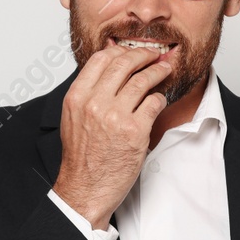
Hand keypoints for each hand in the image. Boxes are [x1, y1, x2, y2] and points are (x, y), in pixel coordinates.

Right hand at [52, 45, 174, 229]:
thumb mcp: (74, 119)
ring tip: (165, 70)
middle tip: (154, 55)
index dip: (120, 50)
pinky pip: (154, 103)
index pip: (101, 58)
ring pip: (143, 80)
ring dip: (158, 72)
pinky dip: (160, 98)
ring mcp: (115, 116)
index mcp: (77, 97)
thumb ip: (88, 94)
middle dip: (144, 55)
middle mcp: (94, 103)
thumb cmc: (82, 158)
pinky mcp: (135, 131)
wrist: (85, 189)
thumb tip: (111, 72)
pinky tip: (160, 100)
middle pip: (124, 63)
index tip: (132, 52)